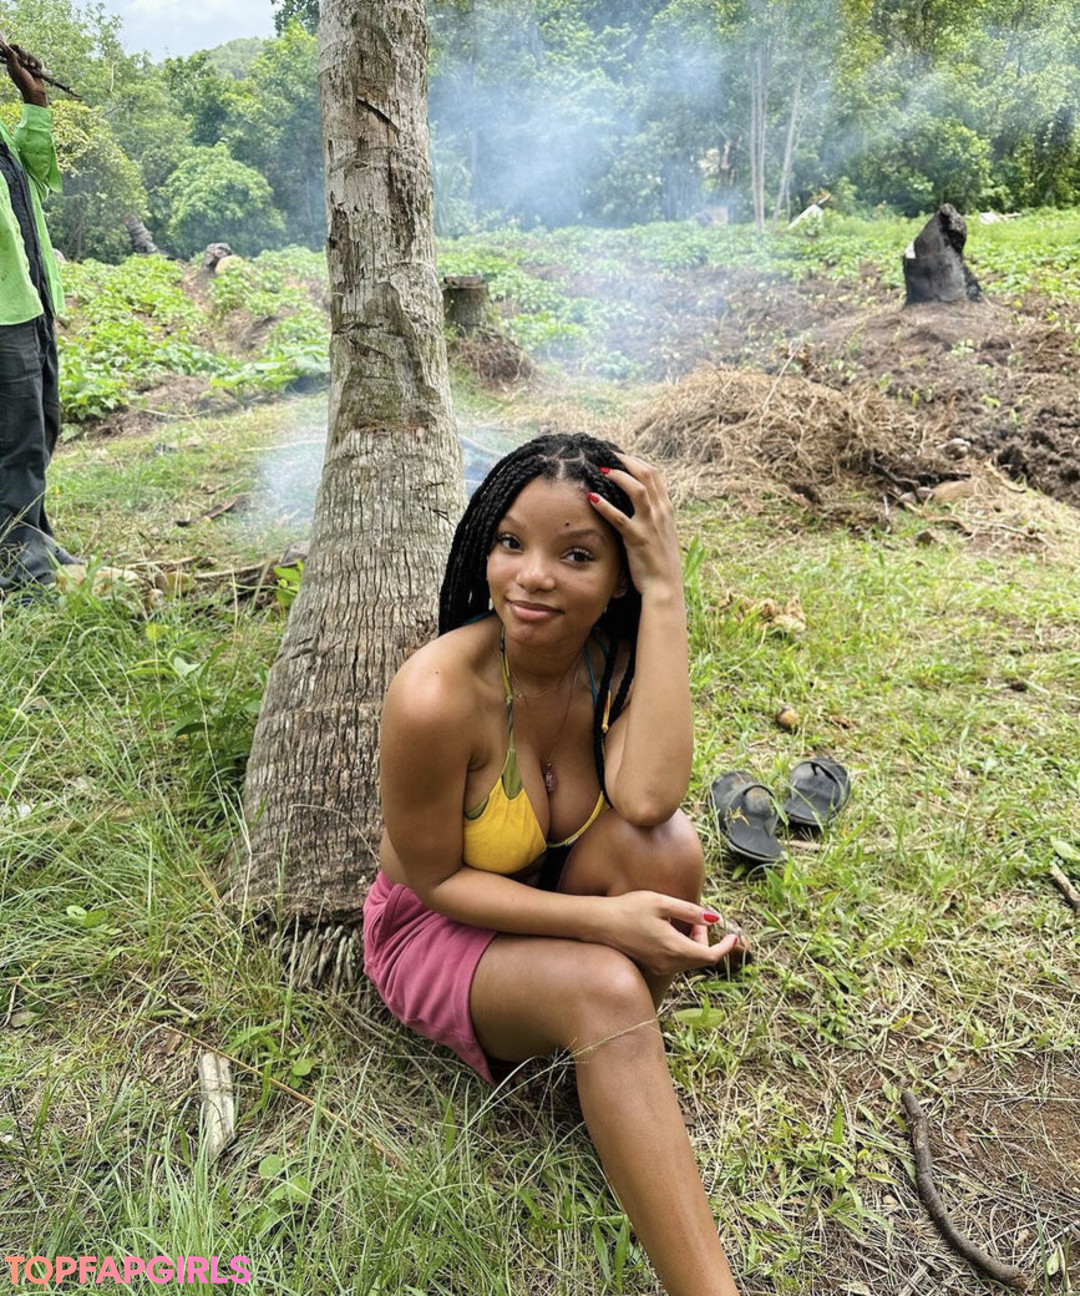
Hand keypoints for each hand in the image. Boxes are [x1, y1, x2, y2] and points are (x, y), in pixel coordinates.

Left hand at [1, 41, 47, 104]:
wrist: (35, 92)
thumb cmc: (24, 82)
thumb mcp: (16, 69)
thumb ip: (12, 58)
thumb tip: (6, 47)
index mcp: (12, 63)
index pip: (11, 50)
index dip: (13, 47)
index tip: (17, 47)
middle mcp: (19, 62)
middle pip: (22, 50)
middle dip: (25, 55)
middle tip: (26, 64)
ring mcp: (27, 65)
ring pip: (31, 54)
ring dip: (33, 61)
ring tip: (33, 68)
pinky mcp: (35, 67)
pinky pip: (37, 60)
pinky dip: (38, 65)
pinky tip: (38, 71)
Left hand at [589, 453, 681, 597]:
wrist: (664, 586)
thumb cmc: (659, 561)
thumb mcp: (661, 533)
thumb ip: (652, 516)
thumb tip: (638, 504)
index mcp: (666, 509)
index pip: (654, 474)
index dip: (636, 462)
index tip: (620, 457)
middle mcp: (661, 512)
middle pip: (647, 475)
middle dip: (626, 462)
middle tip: (607, 457)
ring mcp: (651, 525)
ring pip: (637, 490)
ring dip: (617, 477)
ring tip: (600, 472)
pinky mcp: (638, 539)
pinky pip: (620, 518)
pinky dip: (605, 506)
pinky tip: (591, 498)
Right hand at [600, 890, 750, 976]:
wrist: (599, 923)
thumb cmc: (628, 909)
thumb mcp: (662, 903)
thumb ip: (691, 911)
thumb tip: (715, 918)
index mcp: (674, 948)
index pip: (710, 956)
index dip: (726, 946)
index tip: (733, 935)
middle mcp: (668, 963)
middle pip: (700, 958)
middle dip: (705, 938)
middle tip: (695, 917)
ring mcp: (658, 967)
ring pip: (688, 960)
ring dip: (693, 943)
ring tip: (681, 920)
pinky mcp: (651, 965)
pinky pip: (675, 961)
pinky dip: (681, 947)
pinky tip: (670, 930)